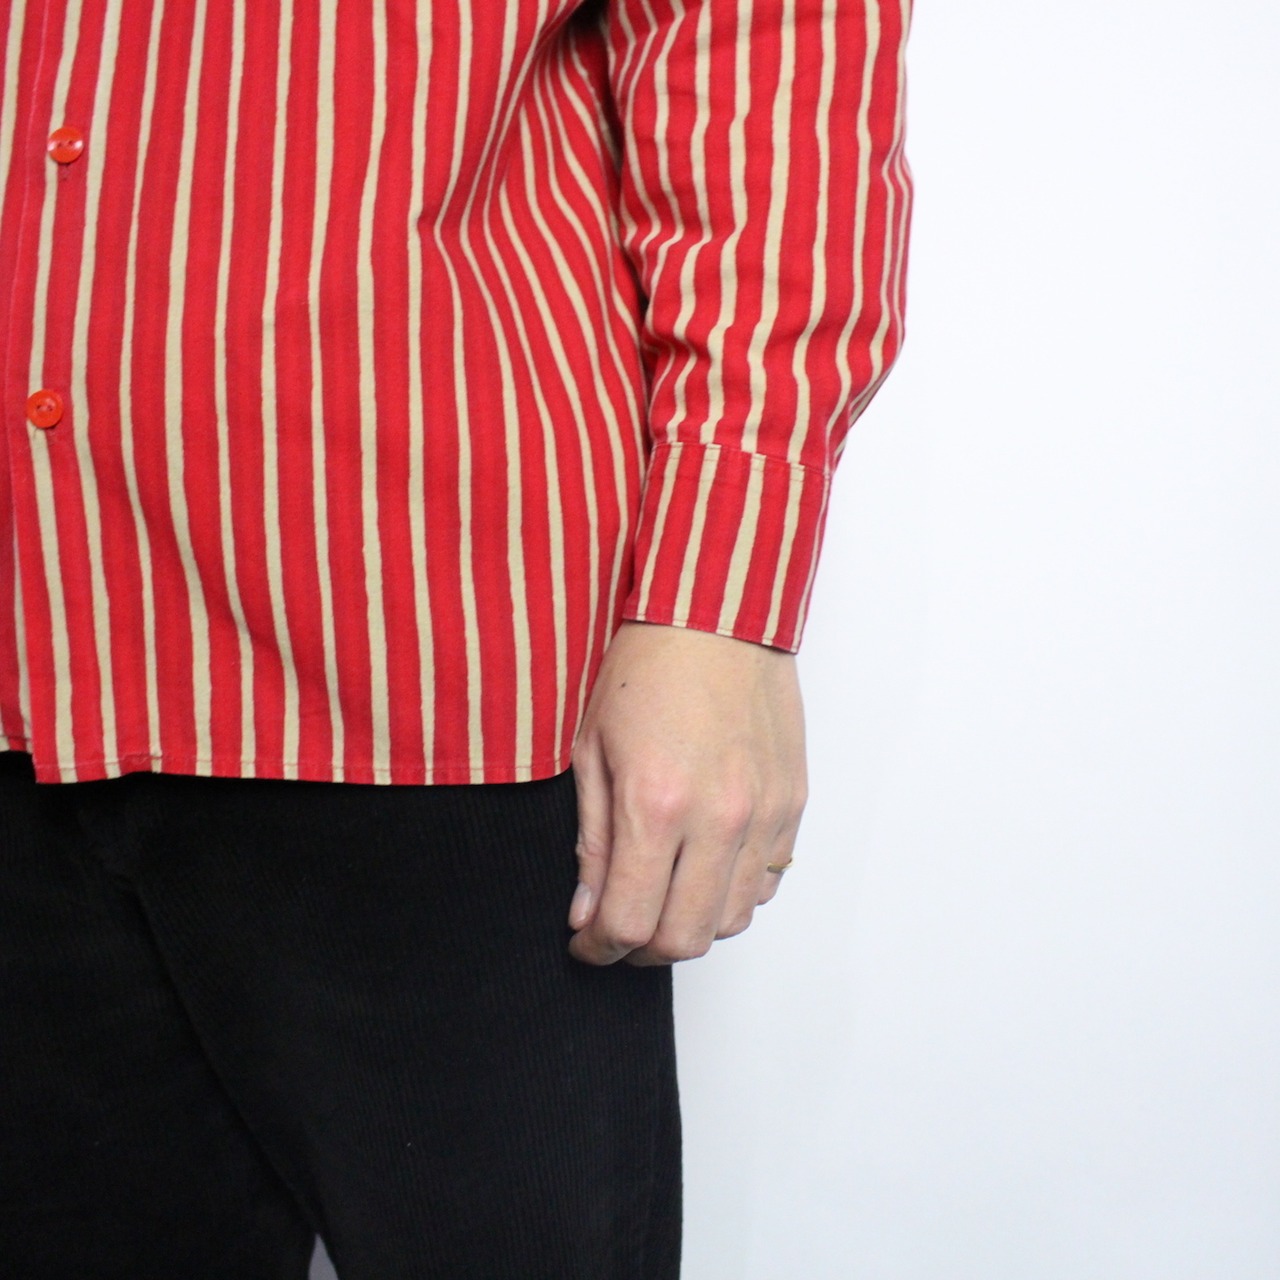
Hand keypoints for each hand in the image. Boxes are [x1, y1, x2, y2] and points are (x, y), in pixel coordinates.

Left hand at [567, 619, 806, 965]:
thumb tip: (588, 911)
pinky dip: (734, 892)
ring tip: (662, 897)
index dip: (599, 946)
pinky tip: (705, 867)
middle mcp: (718, 818)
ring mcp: (763, 813)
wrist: (717, 614)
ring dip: (691, 924)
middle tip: (620, 929)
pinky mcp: (792, 803)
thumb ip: (593, 842)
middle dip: (641, 949)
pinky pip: (768, 882)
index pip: (629, 921)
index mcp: (657, 804)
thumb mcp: (592, 751)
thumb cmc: (648, 668)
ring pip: (732, 920)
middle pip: (684, 939)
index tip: (587, 942)